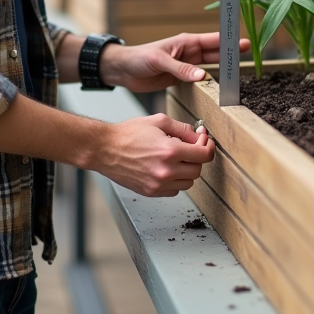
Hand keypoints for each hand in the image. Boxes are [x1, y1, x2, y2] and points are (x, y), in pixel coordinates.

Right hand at [93, 114, 213, 196]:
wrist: (105, 149)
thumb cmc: (128, 133)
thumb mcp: (158, 121)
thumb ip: (182, 128)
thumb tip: (198, 136)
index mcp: (170, 151)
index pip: (204, 155)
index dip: (208, 146)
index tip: (204, 140)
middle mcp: (167, 171)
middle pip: (198, 170)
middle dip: (197, 157)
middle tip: (189, 147)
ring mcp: (159, 184)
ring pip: (188, 182)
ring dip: (187, 170)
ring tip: (175, 158)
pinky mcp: (151, 192)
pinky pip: (174, 190)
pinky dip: (175, 180)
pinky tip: (166, 168)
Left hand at [99, 32, 249, 92]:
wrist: (123, 70)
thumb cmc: (139, 58)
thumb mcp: (160, 61)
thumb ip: (181, 69)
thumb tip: (203, 76)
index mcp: (186, 42)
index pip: (212, 40)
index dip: (229, 41)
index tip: (245, 42)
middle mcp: (189, 52)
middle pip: (215, 53)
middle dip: (230, 55)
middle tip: (249, 57)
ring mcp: (186, 65)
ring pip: (209, 66)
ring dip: (222, 69)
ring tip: (238, 72)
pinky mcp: (180, 77)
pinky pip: (199, 79)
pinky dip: (209, 82)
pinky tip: (219, 86)